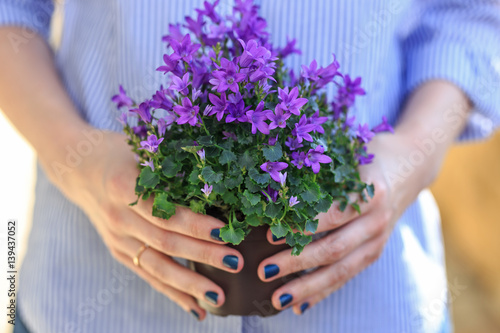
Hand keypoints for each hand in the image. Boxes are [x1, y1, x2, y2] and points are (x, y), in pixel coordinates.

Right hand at [46, 130, 242, 319]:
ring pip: (157, 267)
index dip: (195, 224)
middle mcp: (119, 218)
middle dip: (202, 255)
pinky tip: (195, 307)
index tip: (224, 232)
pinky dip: (172, 293)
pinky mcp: (119, 252)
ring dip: (189, 284)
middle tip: (235, 262)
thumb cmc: (119, 152)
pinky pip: (148, 276)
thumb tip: (219, 178)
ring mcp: (117, 239)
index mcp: (125, 187)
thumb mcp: (142, 148)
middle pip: (166, 242)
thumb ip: (172, 165)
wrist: (78, 167)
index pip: (165, 211)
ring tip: (219, 297)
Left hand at [258, 132, 431, 313]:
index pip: (332, 214)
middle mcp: (377, 219)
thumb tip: (272, 189)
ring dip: (308, 287)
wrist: (409, 166)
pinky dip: (324, 292)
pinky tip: (301, 305)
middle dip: (297, 262)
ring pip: (341, 270)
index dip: (302, 226)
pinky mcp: (375, 252)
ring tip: (277, 299)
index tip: (271, 233)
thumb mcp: (349, 154)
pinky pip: (348, 276)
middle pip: (334, 248)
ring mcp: (378, 239)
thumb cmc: (368, 155)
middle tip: (264, 270)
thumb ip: (321, 170)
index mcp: (370, 191)